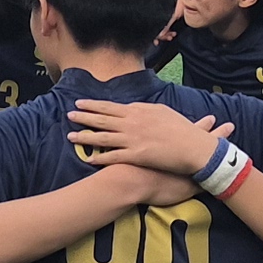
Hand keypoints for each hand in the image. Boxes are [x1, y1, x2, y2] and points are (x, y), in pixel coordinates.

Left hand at [65, 98, 215, 178]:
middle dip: (84, 116)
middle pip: (102, 119)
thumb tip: (134, 108)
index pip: (111, 107)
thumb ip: (145, 110)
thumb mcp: (163, 112)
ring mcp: (133, 139)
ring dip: (85, 136)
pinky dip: (99, 158)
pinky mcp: (136, 155)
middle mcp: (133, 123)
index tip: (81, 104)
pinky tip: (88, 159)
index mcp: (139, 111)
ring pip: (103, 137)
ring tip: (70, 136)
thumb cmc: (182, 129)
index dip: (94, 105)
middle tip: (69, 114)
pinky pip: (113, 157)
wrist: (194, 146)